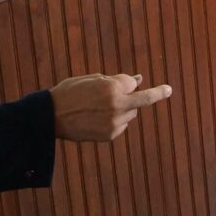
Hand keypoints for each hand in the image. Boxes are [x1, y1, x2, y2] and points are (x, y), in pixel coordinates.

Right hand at [51, 73, 173, 141]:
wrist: (50, 117)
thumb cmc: (70, 92)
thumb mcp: (92, 80)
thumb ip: (117, 80)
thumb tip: (138, 80)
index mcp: (113, 88)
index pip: (134, 85)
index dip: (134, 83)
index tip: (165, 89)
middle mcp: (117, 105)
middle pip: (140, 100)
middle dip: (148, 95)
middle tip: (164, 91)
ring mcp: (115, 122)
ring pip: (130, 113)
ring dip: (123, 108)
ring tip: (98, 108)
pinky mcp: (110, 135)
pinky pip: (121, 125)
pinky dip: (115, 121)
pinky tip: (96, 119)